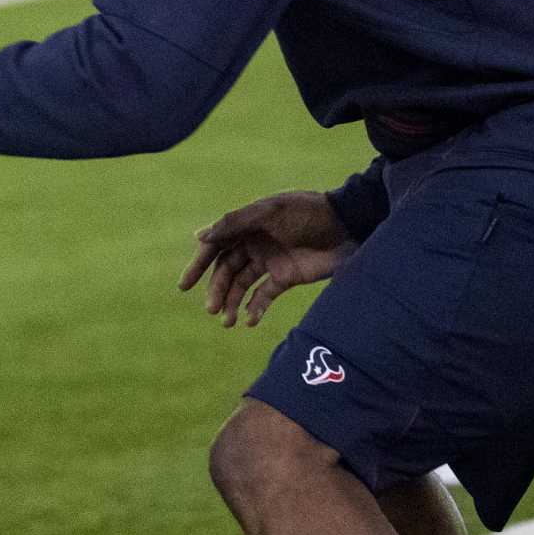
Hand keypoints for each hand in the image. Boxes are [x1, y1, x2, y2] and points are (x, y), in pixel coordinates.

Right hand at [179, 192, 355, 327]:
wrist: (348, 226)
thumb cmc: (308, 212)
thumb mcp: (270, 212)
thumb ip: (235, 223)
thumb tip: (199, 236)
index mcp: (247, 225)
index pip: (215, 247)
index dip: (198, 265)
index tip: (185, 286)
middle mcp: (254, 244)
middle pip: (226, 270)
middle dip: (216, 290)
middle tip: (211, 310)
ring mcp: (270, 262)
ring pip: (242, 286)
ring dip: (231, 303)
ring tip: (227, 322)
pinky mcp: (286, 278)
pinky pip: (264, 296)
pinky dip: (255, 309)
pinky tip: (249, 320)